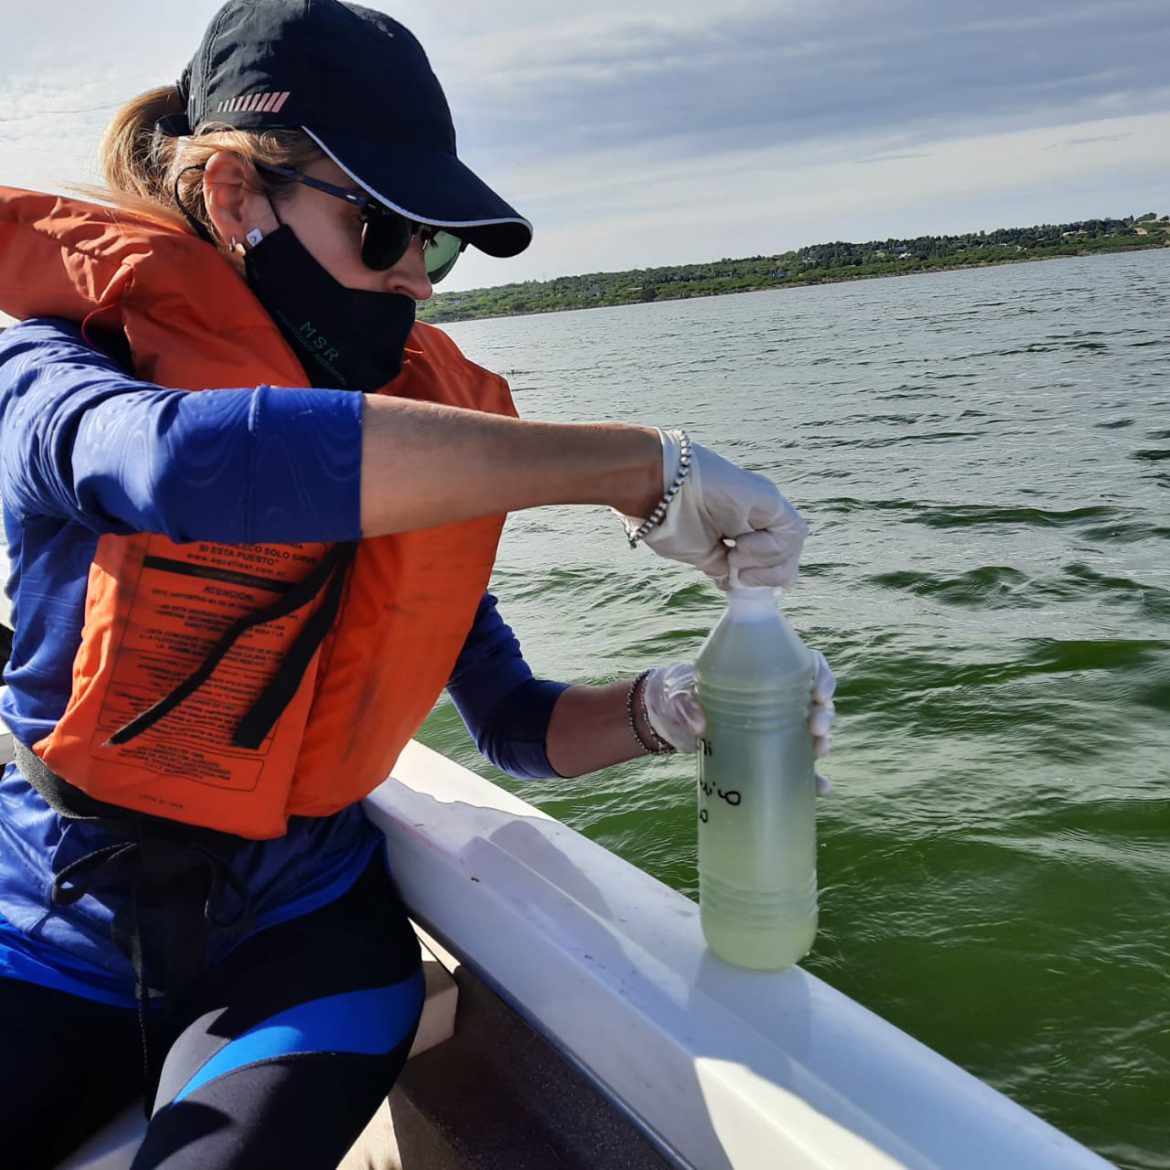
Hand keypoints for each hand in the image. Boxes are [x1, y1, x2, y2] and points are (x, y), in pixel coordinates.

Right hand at [618, 430, 807, 589]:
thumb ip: (719, 565)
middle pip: (789, 553)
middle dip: (770, 575)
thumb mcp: (698, 552)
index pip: (774, 560)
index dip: (764, 579)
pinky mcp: (768, 497)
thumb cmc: (668, 518)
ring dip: (767, 563)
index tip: (737, 583)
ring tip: (734, 557)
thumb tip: (730, 580)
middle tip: (739, 576)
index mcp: (741, 526)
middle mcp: (758, 514)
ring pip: (793, 542)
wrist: (655, 489)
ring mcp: (765, 504)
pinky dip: (769, 548)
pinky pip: (789, 529)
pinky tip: (741, 546)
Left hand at [643, 655, 835, 793]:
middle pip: (816, 700)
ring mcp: (776, 726)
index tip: (819, 692)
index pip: (806, 665)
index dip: (822, 676)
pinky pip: (797, 765)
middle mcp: (777, 698)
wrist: (667, 720)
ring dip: (823, 741)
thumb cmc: (679, 693)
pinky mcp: (768, 752)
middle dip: (825, 713)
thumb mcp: (679, 693)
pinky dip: (812, 778)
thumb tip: (700, 726)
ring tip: (818, 751)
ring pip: (813, 731)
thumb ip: (686, 704)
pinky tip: (822, 789)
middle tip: (815, 727)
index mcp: (763, 672)